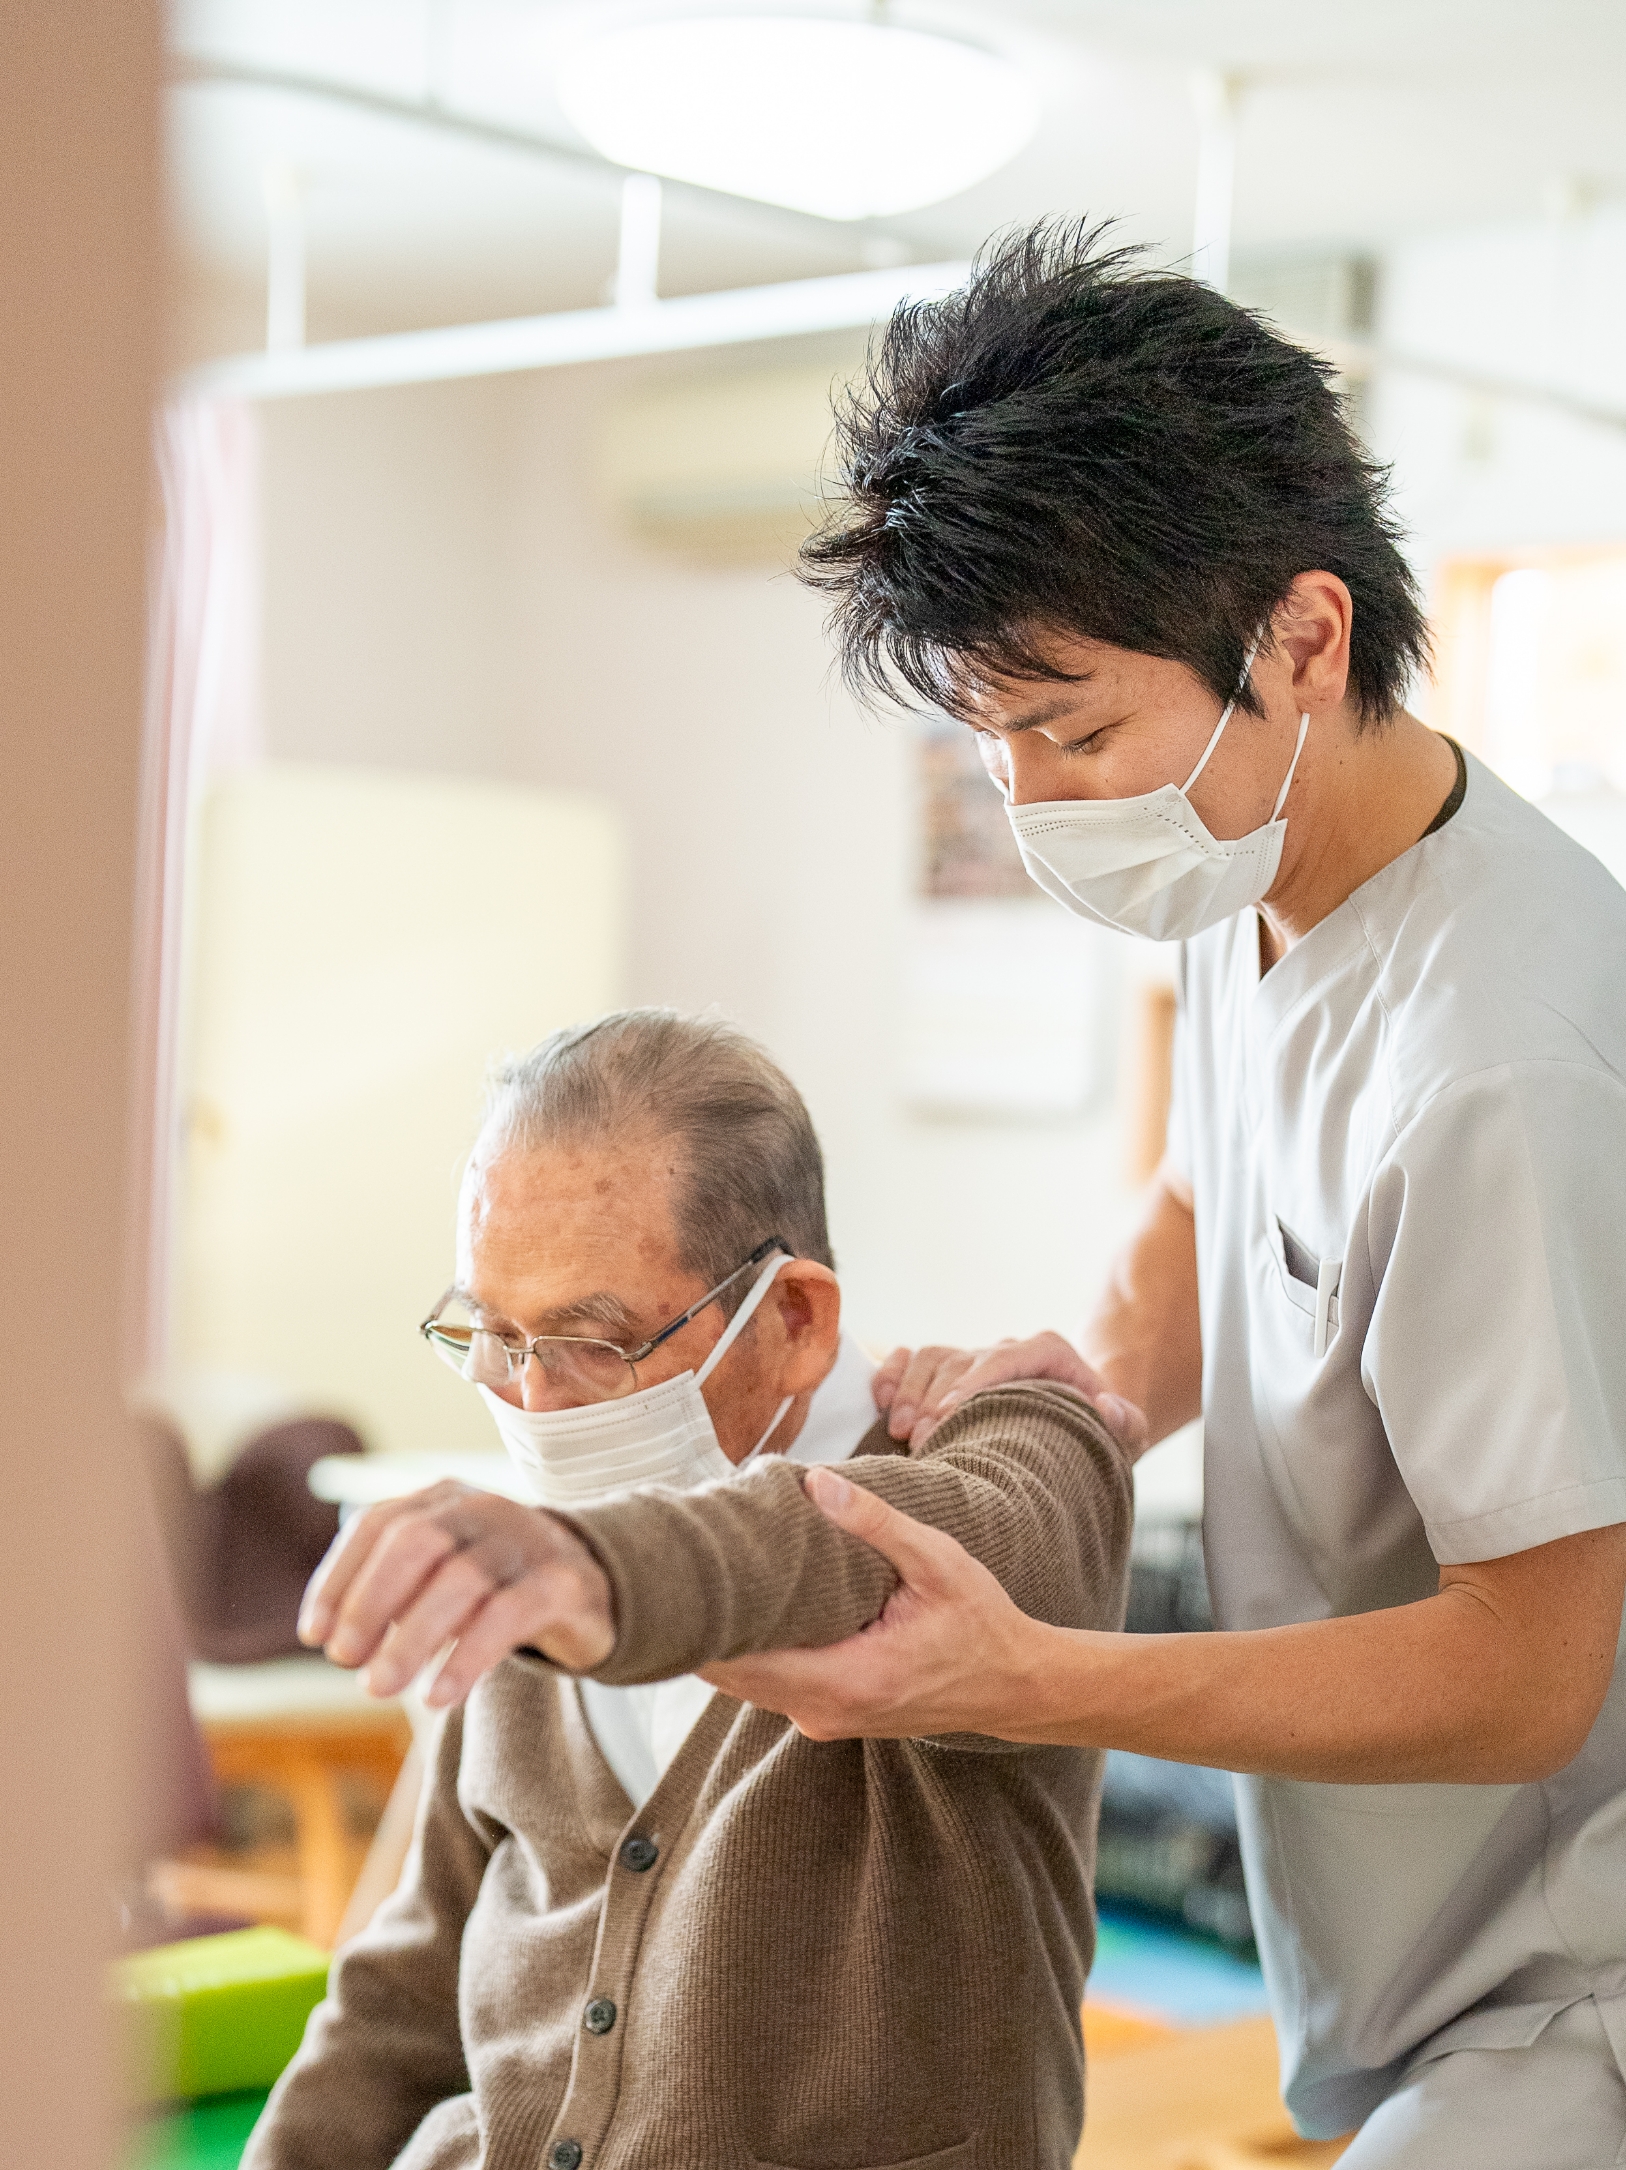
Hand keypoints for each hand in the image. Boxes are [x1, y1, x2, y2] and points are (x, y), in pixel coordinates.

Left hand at [297, 1481, 614, 1707]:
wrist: (592, 1585)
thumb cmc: (495, 1587)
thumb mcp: (441, 1574)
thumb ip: (395, 1591)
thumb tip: (334, 1640)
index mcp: (443, 1499)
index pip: (378, 1523)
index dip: (340, 1577)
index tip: (314, 1634)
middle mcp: (483, 1507)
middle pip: (418, 1542)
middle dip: (371, 1602)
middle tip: (344, 1661)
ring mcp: (527, 1540)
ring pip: (462, 1579)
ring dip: (411, 1637)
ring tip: (378, 1688)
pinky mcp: (563, 1582)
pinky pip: (510, 1614)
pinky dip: (467, 1656)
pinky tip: (438, 1694)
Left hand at [700, 1467, 1052, 1740]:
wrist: (1016, 1687)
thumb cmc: (980, 1625)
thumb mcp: (938, 1563)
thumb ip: (876, 1524)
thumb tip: (817, 1482)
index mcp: (849, 1680)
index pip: (743, 1665)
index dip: (704, 1625)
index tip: (684, 1577)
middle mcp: (826, 1712)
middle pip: (732, 1676)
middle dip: (707, 1624)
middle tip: (687, 1562)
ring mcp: (826, 1719)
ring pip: (748, 1682)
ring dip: (728, 1636)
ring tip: (712, 1575)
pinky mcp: (831, 1713)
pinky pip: (774, 1684)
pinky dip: (755, 1648)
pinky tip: (751, 1604)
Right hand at [874, 1330, 1147, 1452]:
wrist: (1083, 1418)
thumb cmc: (1101, 1429)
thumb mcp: (1127, 1430)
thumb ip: (1126, 1421)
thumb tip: (1106, 1404)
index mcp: (1048, 1352)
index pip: (1005, 1357)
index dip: (973, 1383)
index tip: (949, 1415)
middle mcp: (1006, 1350)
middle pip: (960, 1360)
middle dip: (934, 1400)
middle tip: (920, 1442)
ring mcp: (973, 1358)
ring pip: (931, 1357)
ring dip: (909, 1392)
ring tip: (901, 1433)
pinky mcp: (950, 1371)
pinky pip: (912, 1357)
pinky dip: (891, 1374)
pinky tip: (880, 1403)